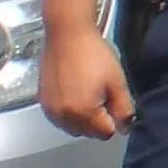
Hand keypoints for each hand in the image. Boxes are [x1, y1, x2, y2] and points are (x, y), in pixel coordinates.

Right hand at [41, 21, 133, 139]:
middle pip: (87, 132)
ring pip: (72, 127)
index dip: (114, 120)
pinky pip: (59, 117)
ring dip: (83, 119)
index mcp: (82, 112)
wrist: (67, 35)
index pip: (104, 133)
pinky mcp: (42, 101)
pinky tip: (76, 93)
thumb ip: (123, 108)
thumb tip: (125, 128)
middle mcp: (62, 116)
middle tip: (103, 95)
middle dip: (98, 121)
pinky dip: (69, 112)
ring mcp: (50, 109)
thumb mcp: (117, 81)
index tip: (115, 103)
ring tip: (89, 92)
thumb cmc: (93, 54)